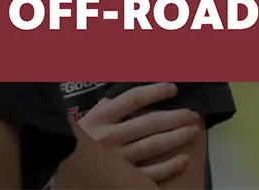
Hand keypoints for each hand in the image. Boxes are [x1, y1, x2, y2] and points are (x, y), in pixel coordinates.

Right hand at [77, 82, 201, 182]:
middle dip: (176, 117)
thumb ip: (115, 102)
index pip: (133, 99)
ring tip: (193, 132)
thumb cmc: (86, 138)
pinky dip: (169, 167)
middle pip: (149, 123)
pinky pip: (149, 173)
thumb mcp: (94, 116)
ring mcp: (115, 159)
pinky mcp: (120, 177)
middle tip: (193, 115)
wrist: (65, 167)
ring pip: (153, 146)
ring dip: (177, 138)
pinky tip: (184, 160)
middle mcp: (108, 137)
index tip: (174, 89)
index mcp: (100, 117)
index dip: (156, 91)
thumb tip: (144, 79)